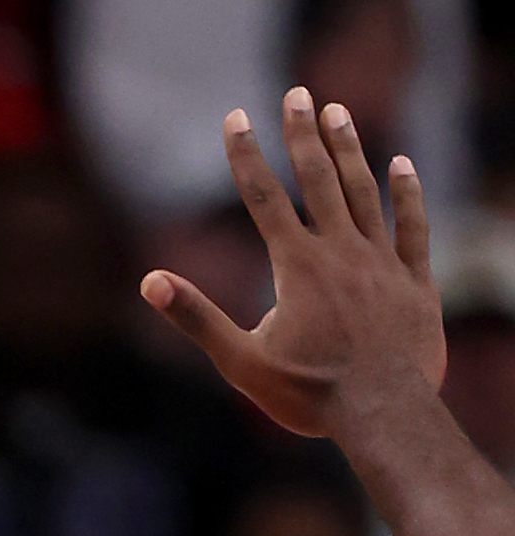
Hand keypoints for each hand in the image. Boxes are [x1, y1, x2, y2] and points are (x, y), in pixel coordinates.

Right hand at [145, 92, 440, 439]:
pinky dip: (406, 192)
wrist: (384, 411)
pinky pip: (412, 224)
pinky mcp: (414, 279)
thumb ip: (197, 317)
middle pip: (319, 179)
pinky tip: (400, 165)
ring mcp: (382, 260)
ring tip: (337, 114)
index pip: (265, 197)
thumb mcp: (241, 362)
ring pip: (364, 191)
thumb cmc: (308, 395)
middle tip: (297, 94)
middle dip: (304, 134)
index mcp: (297, 267)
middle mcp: (342, 251)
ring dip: (350, 149)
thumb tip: (150, 282)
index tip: (236, 118)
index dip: (246, 155)